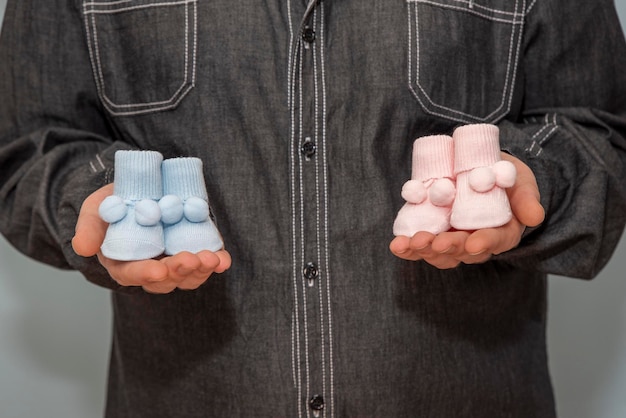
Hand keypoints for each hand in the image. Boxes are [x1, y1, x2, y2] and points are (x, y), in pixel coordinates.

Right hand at [71, 184, 230, 292]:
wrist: (139, 191)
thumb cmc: (114, 205)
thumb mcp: (95, 209)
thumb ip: (90, 227)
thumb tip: (83, 247)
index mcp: (123, 263)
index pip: (132, 275)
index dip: (145, 274)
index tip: (158, 269)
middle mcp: (150, 267)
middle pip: (165, 279)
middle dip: (179, 271)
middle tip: (190, 259)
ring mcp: (174, 261)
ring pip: (188, 276)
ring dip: (201, 270)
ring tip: (211, 258)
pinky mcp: (194, 251)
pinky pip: (206, 263)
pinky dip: (218, 263)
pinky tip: (224, 260)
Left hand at [389, 153, 543, 268]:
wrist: (482, 171)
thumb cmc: (505, 178)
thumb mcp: (521, 181)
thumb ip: (527, 197)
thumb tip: (535, 217)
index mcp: (502, 232)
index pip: (496, 242)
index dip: (485, 243)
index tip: (473, 243)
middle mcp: (476, 242)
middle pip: (463, 252)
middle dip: (448, 248)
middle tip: (434, 242)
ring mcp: (454, 239)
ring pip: (440, 254)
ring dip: (423, 251)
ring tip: (408, 243)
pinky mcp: (434, 233)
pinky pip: (421, 246)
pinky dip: (408, 248)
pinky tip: (397, 245)